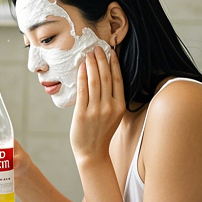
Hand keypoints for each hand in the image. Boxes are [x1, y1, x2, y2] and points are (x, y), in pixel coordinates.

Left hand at [70, 46, 124, 163]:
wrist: (92, 153)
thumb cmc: (101, 133)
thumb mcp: (113, 116)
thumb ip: (111, 100)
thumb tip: (104, 79)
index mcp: (120, 107)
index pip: (118, 80)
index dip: (114, 64)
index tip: (110, 52)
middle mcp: (110, 107)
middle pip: (107, 77)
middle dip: (102, 60)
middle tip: (97, 47)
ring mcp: (96, 110)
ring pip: (95, 82)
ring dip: (92, 65)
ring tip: (88, 54)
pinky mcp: (83, 113)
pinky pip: (83, 91)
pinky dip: (83, 76)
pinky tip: (82, 67)